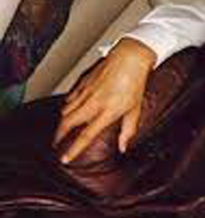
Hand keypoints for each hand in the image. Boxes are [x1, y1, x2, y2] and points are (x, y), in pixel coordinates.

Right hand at [54, 37, 156, 162]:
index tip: (65, 158)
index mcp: (107, 112)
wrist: (129, 59)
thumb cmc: (134, 84)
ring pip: (65, 110)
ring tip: (62, 130)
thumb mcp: (135, 111)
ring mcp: (85, 92)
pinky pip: (69, 98)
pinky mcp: (82, 83)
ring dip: (62, 122)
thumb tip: (123, 147)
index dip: (74, 149)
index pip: (86, 136)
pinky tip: (68, 110)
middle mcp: (93, 103)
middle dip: (59, 135)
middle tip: (56, 144)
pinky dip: (66, 107)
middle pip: (67, 123)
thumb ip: (127, 131)